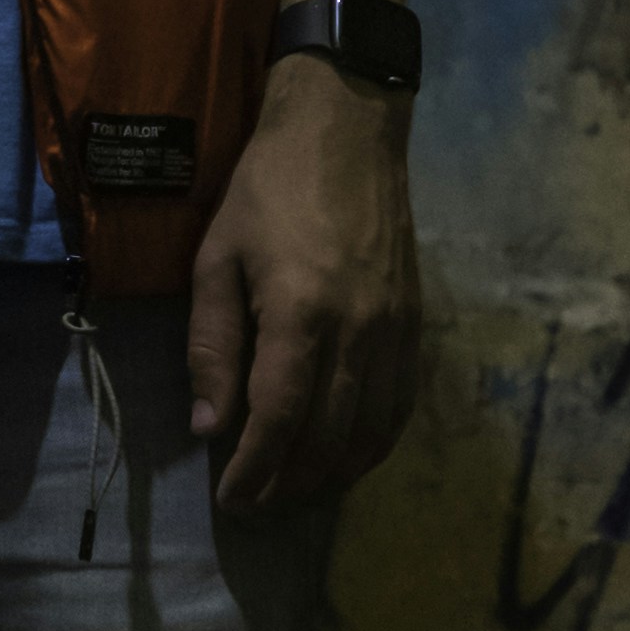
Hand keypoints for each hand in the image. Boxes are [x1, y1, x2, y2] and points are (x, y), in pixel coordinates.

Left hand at [185, 58, 419, 513]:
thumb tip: (212, 426)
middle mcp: (360, 331)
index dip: (256, 469)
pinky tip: (349, 452)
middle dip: (292, 481)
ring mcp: (397, 330)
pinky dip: (376, 441)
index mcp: (303, 313)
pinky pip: (403, 403)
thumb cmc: (267, 189)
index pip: (281, 419)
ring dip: (335, 472)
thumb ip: (213, 346)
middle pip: (331, 438)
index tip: (233, 500)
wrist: (346, 130)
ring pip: (374, 431)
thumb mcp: (216, 260)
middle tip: (259, 499)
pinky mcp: (417, 323)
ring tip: (298, 485)